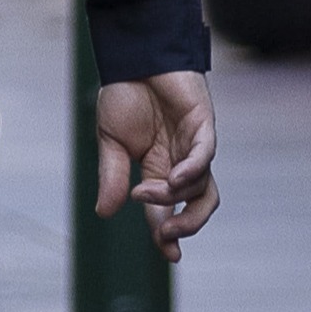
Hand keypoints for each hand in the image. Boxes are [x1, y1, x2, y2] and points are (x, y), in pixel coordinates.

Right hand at [94, 70, 220, 242]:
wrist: (134, 57)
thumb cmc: (124, 94)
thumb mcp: (110, 141)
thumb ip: (111, 176)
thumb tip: (105, 213)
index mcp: (158, 168)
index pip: (168, 209)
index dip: (169, 233)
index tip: (169, 254)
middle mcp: (181, 161)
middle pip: (199, 204)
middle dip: (186, 225)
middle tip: (168, 237)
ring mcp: (194, 144)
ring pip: (201, 185)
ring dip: (174, 196)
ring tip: (148, 192)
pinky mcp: (203, 125)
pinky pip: (205, 156)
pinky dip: (192, 171)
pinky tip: (174, 178)